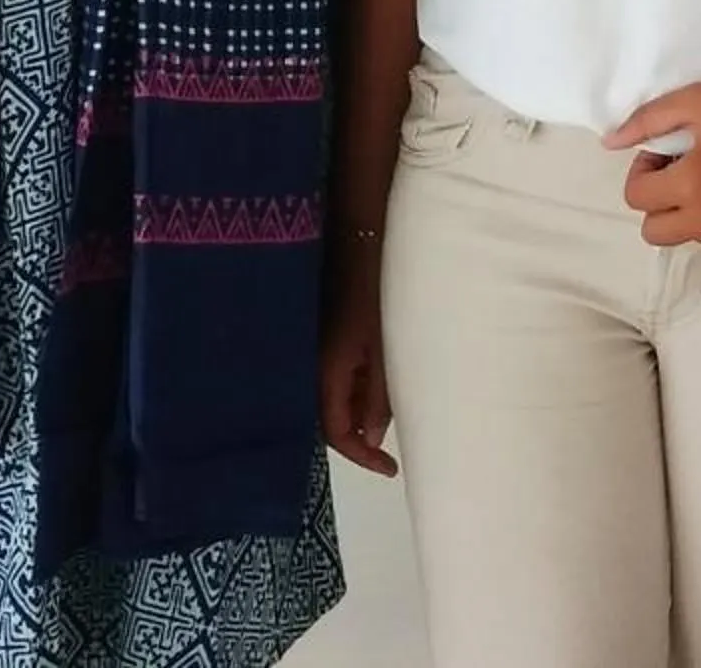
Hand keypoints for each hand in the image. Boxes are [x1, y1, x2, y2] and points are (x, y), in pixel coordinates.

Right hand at [319, 259, 397, 476]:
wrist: (356, 232)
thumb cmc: (375, 289)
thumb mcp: (384, 348)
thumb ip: (377, 396)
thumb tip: (370, 438)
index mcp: (324, 371)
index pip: (335, 433)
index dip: (362, 456)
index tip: (391, 468)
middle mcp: (309, 364)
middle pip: (327, 417)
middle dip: (358, 435)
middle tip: (388, 444)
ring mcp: (312, 347)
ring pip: (330, 394)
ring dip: (357, 408)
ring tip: (388, 408)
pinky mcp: (318, 331)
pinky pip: (332, 372)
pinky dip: (353, 385)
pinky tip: (374, 378)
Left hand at [604, 69, 700, 250]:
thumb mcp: (695, 100)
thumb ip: (646, 123)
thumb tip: (610, 144)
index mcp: (693, 186)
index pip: (637, 198)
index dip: (645, 169)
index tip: (669, 149)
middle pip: (656, 233)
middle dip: (659, 201)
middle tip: (684, 167)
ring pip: (692, 237)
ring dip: (691, 212)